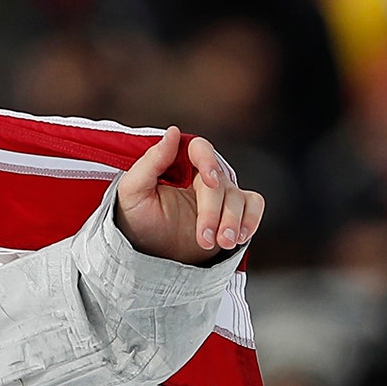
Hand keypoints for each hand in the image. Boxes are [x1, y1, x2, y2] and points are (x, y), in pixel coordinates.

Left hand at [114, 127, 263, 265]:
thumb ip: (150, 162)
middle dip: (212, 213)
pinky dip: (251, 220)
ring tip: (220, 243)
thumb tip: (172, 133)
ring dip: (231, 223)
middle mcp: (202, 175)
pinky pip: (253, 205)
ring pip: (237, 197)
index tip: (209, 180)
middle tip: (205, 237)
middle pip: (219, 183)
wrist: (148, 252)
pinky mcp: (233, 208)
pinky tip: (239, 237)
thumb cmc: (138, 219)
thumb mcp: (132, 192)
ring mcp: (220, 192)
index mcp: (178, 164)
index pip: (200, 149)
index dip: (208, 160)